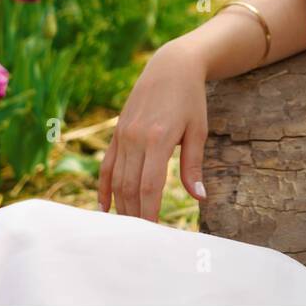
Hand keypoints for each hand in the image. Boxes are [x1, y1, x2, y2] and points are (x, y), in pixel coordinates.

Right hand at [98, 41, 208, 220]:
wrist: (171, 66)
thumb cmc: (190, 99)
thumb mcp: (198, 130)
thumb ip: (193, 166)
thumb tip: (200, 197)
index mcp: (158, 139)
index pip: (148, 186)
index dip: (150, 212)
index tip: (155, 232)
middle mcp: (135, 138)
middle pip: (129, 187)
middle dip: (135, 215)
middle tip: (142, 239)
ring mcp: (123, 135)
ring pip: (117, 179)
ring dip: (121, 206)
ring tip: (128, 228)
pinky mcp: (117, 132)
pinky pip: (107, 165)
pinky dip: (105, 188)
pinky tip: (105, 207)